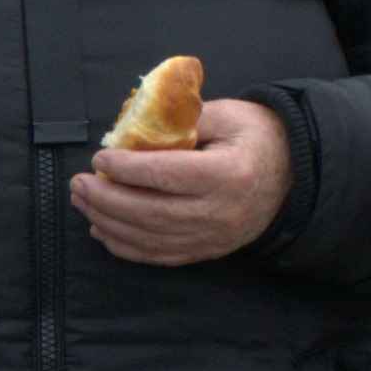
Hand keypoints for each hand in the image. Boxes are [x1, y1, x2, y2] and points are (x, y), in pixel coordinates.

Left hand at [72, 98, 292, 267]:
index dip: (128, 168)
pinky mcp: (206, 251)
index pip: (167, 175)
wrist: (292, 174)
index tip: (100, 157)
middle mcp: (220, 212)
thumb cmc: (255, 137)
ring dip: (107, 221)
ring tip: (83, 202)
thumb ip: (183, 120)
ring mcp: (213, 238)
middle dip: (106, 198)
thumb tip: (131, 131)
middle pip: (150, 212)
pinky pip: (158, 255)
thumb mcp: (227, 115)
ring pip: (149, 237)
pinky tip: (101, 230)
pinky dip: (124, 246)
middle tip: (79, 183)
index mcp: (229, 174)